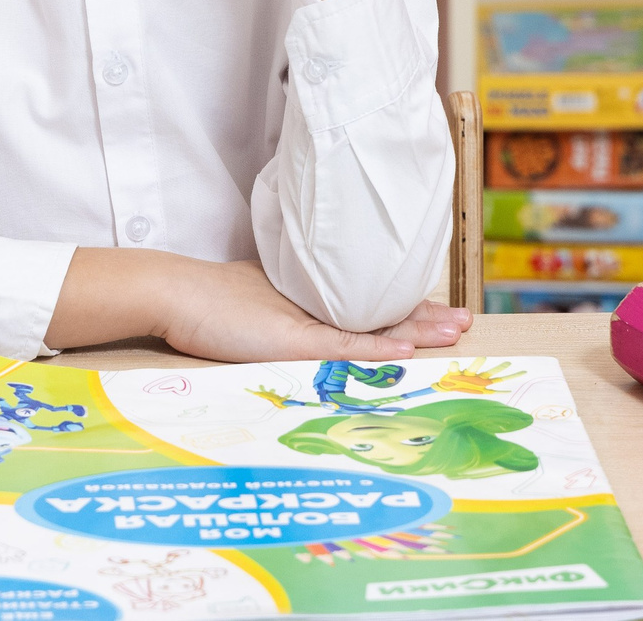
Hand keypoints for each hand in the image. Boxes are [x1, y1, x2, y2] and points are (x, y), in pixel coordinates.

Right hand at [47, 251, 469, 359]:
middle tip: (466, 318)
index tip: (440, 309)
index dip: (407, 307)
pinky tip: (406, 350)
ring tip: (454, 329)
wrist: (176, 293)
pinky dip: (377, 350)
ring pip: (374, 326)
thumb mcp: (258, 305)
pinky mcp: (294, 340)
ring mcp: (307, 323)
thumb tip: (298, 321)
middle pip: (382, 311)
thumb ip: (285, 311)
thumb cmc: (208, 303)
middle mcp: (317, 307)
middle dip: (427, 315)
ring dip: (418, 328)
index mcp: (312, 300)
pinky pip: (344, 347)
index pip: (370, 304)